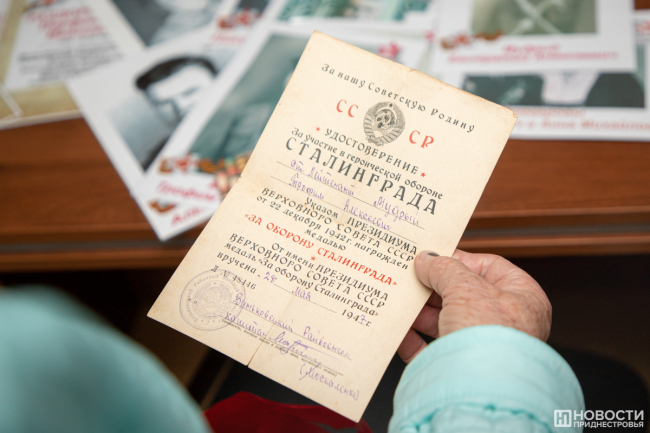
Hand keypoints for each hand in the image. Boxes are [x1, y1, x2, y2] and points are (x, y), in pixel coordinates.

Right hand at [398, 249, 551, 362]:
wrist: (483, 391)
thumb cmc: (491, 337)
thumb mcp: (465, 287)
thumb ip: (444, 269)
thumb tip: (427, 259)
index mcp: (522, 298)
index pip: (489, 267)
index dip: (458, 259)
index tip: (431, 257)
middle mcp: (506, 323)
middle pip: (463, 294)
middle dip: (434, 287)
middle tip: (410, 277)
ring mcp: (482, 347)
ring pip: (445, 321)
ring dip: (420, 311)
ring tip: (401, 300)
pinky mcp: (460, 369)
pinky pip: (432, 349)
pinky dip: (413, 338)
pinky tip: (399, 329)